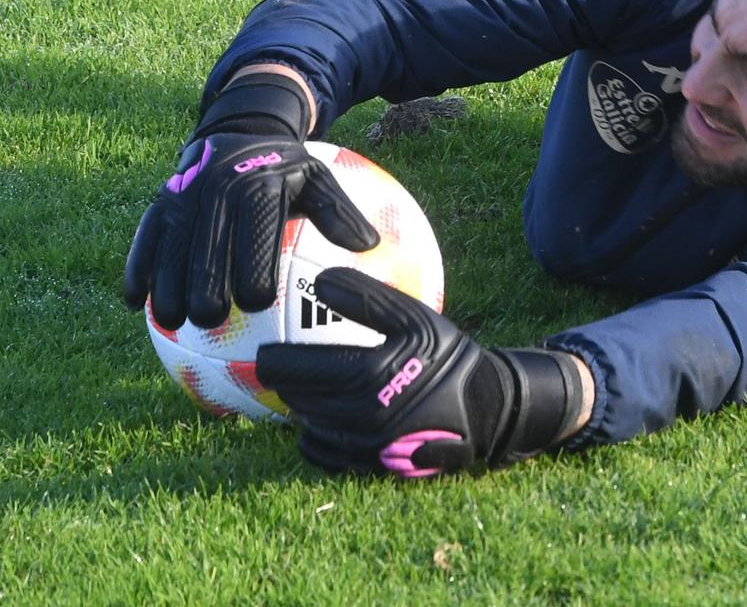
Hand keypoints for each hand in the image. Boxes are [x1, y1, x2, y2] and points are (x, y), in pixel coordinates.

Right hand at [122, 70, 376, 328]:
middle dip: (206, 283)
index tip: (258, 304)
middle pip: (206, 245)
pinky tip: (134, 302)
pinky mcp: (158, 201)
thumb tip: (369, 245)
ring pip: (169, 246)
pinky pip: (143, 237)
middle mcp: (215, 188)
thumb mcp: (318, 178)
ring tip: (172, 320)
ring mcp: (182, 194)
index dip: (253, 268)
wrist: (239, 131)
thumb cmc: (284, 170)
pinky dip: (137, 267)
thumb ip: (340, 212)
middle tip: (212, 320)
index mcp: (257, 186)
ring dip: (167, 284)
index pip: (254, 232)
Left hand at [256, 267, 588, 477]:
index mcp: (368, 375)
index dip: (274, 362)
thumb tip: (320, 281)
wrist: (484, 407)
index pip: (299, 370)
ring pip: (309, 426)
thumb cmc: (446, 356)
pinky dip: (313, 437)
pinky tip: (317, 420)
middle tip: (271, 369)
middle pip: (300, 400)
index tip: (263, 351)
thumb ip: (368, 298)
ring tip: (297, 388)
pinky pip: (324, 454)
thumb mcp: (414, 317)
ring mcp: (363, 445)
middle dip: (282, 385)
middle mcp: (360, 415)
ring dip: (298, 408)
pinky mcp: (369, 465)